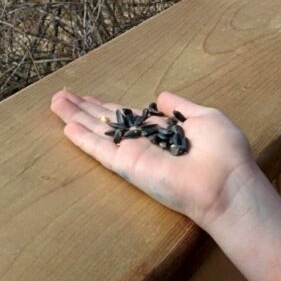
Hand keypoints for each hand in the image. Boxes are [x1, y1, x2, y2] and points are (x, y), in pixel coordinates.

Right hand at [50, 89, 261, 231]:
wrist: (225, 184)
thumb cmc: (223, 152)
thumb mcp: (204, 118)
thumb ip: (180, 107)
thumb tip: (160, 97)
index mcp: (163, 130)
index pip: (128, 116)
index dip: (108, 106)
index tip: (89, 97)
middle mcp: (144, 143)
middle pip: (107, 122)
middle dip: (84, 109)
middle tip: (61, 95)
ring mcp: (134, 155)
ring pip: (98, 133)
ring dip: (76, 118)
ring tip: (55, 102)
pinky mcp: (128, 167)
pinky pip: (101, 150)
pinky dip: (83, 139)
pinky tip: (66, 128)